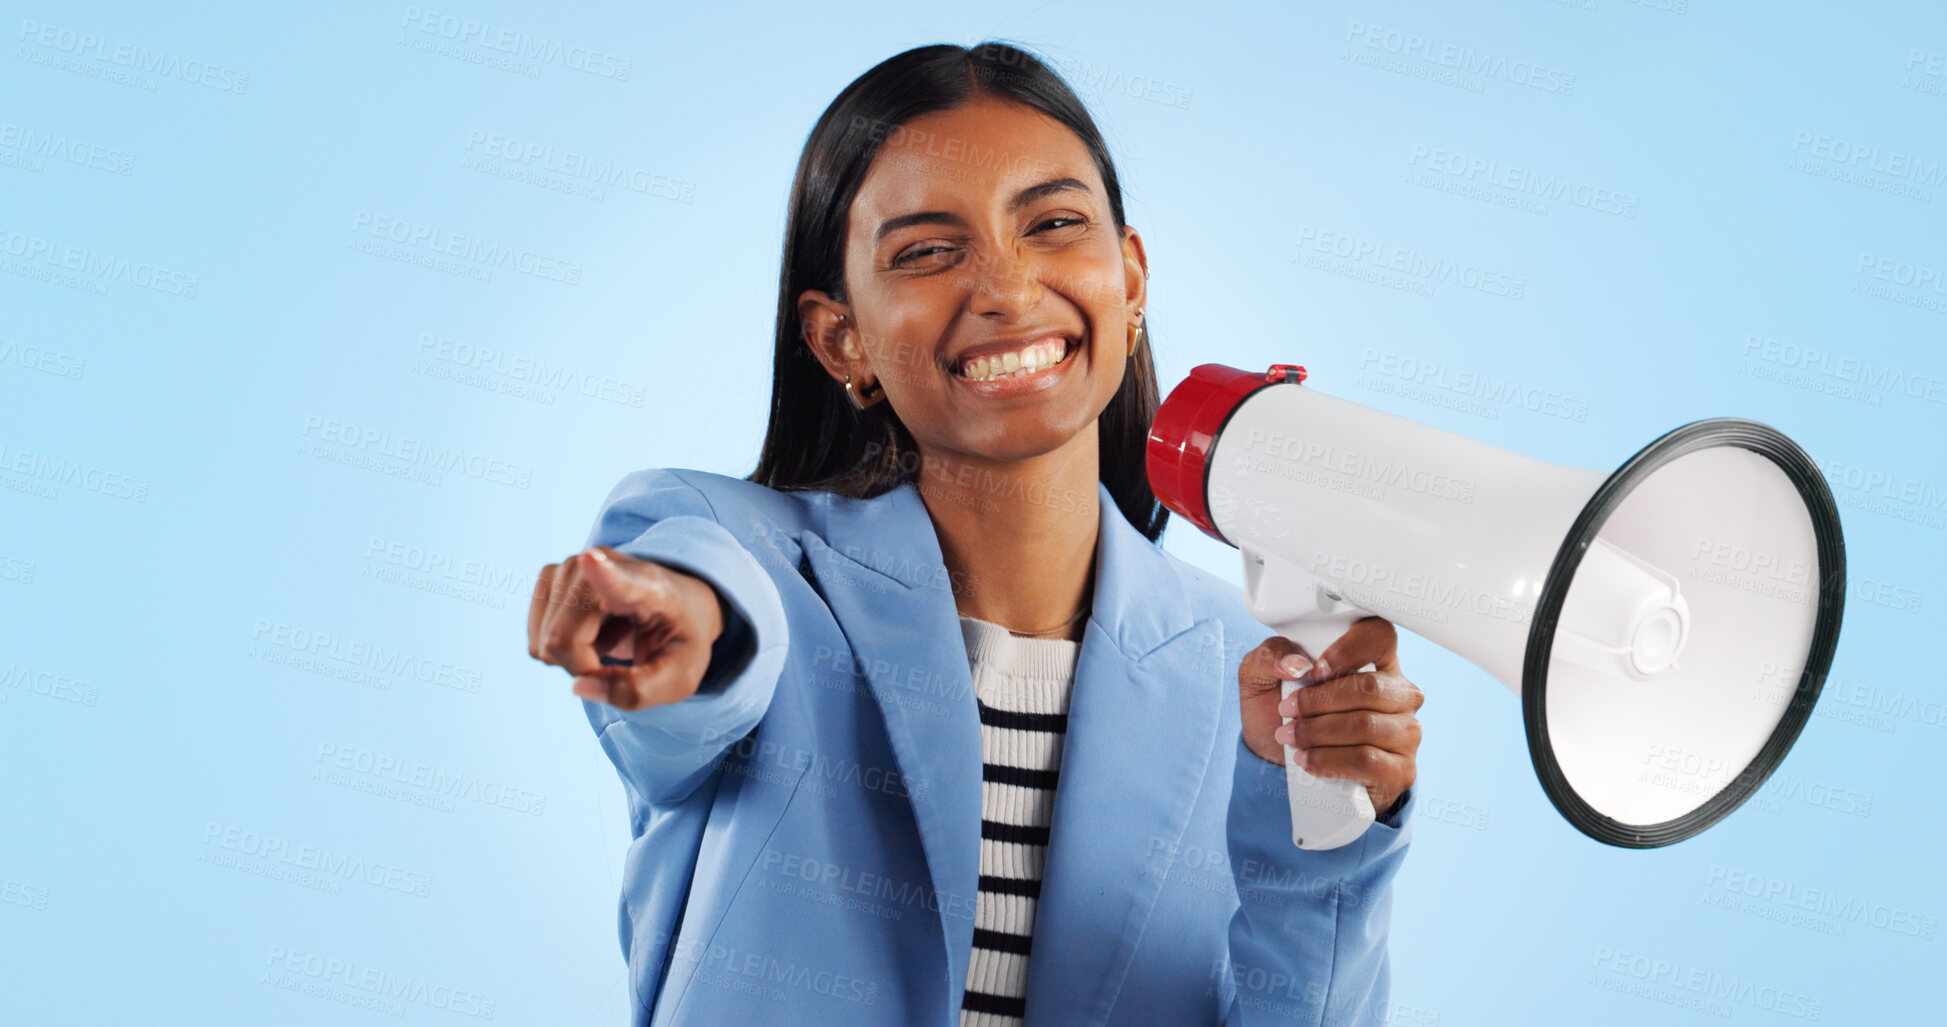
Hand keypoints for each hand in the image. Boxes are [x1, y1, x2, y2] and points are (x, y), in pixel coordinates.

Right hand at [527, 546, 724, 710]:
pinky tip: (593, 630)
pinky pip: (537, 640)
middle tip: (622, 657)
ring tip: (612, 635)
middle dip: (585, 668)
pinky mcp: (550, 575)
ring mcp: (571, 567)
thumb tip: (578, 686)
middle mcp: (604, 564)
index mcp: (648, 586)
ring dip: (575, 658)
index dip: (602, 572)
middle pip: (562, 640)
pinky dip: (562, 650)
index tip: (591, 559)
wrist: (680, 606)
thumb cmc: (680, 640)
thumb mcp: (678, 677)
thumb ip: (635, 691)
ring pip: (545, 644)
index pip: (619, 579)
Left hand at [1238, 617, 1423, 815]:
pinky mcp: (1400, 769)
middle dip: (1319, 701)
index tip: (1315, 671)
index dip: (1349, 650)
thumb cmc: (1282, 709)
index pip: (1380, 635)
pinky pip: (1368, 761)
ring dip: (1318, 733)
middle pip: (1370, 688)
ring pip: (1366, 726)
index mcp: (1375, 658)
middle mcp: (1399, 692)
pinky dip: (1329, 760)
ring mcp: (1405, 731)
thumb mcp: (1262, 674)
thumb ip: (1271, 655)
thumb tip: (1297, 664)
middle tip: (1287, 710)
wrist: (1280, 761)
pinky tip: (1308, 759)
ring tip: (1291, 737)